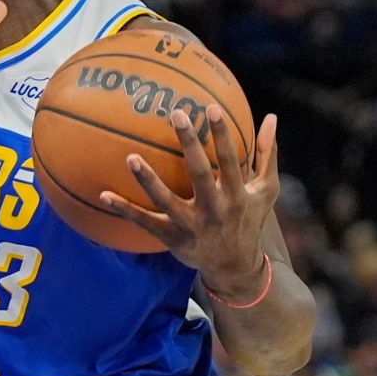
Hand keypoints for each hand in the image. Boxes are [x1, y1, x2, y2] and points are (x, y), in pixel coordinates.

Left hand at [99, 106, 280, 299]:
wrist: (235, 267)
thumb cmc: (247, 219)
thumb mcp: (265, 191)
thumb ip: (266, 155)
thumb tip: (273, 117)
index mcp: (236, 195)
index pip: (230, 160)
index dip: (222, 135)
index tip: (211, 107)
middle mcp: (214, 210)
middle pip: (199, 174)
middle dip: (190, 144)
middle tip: (176, 114)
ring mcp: (191, 225)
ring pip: (166, 201)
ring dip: (148, 180)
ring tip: (131, 157)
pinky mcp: (172, 238)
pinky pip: (145, 222)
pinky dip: (125, 210)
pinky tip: (104, 194)